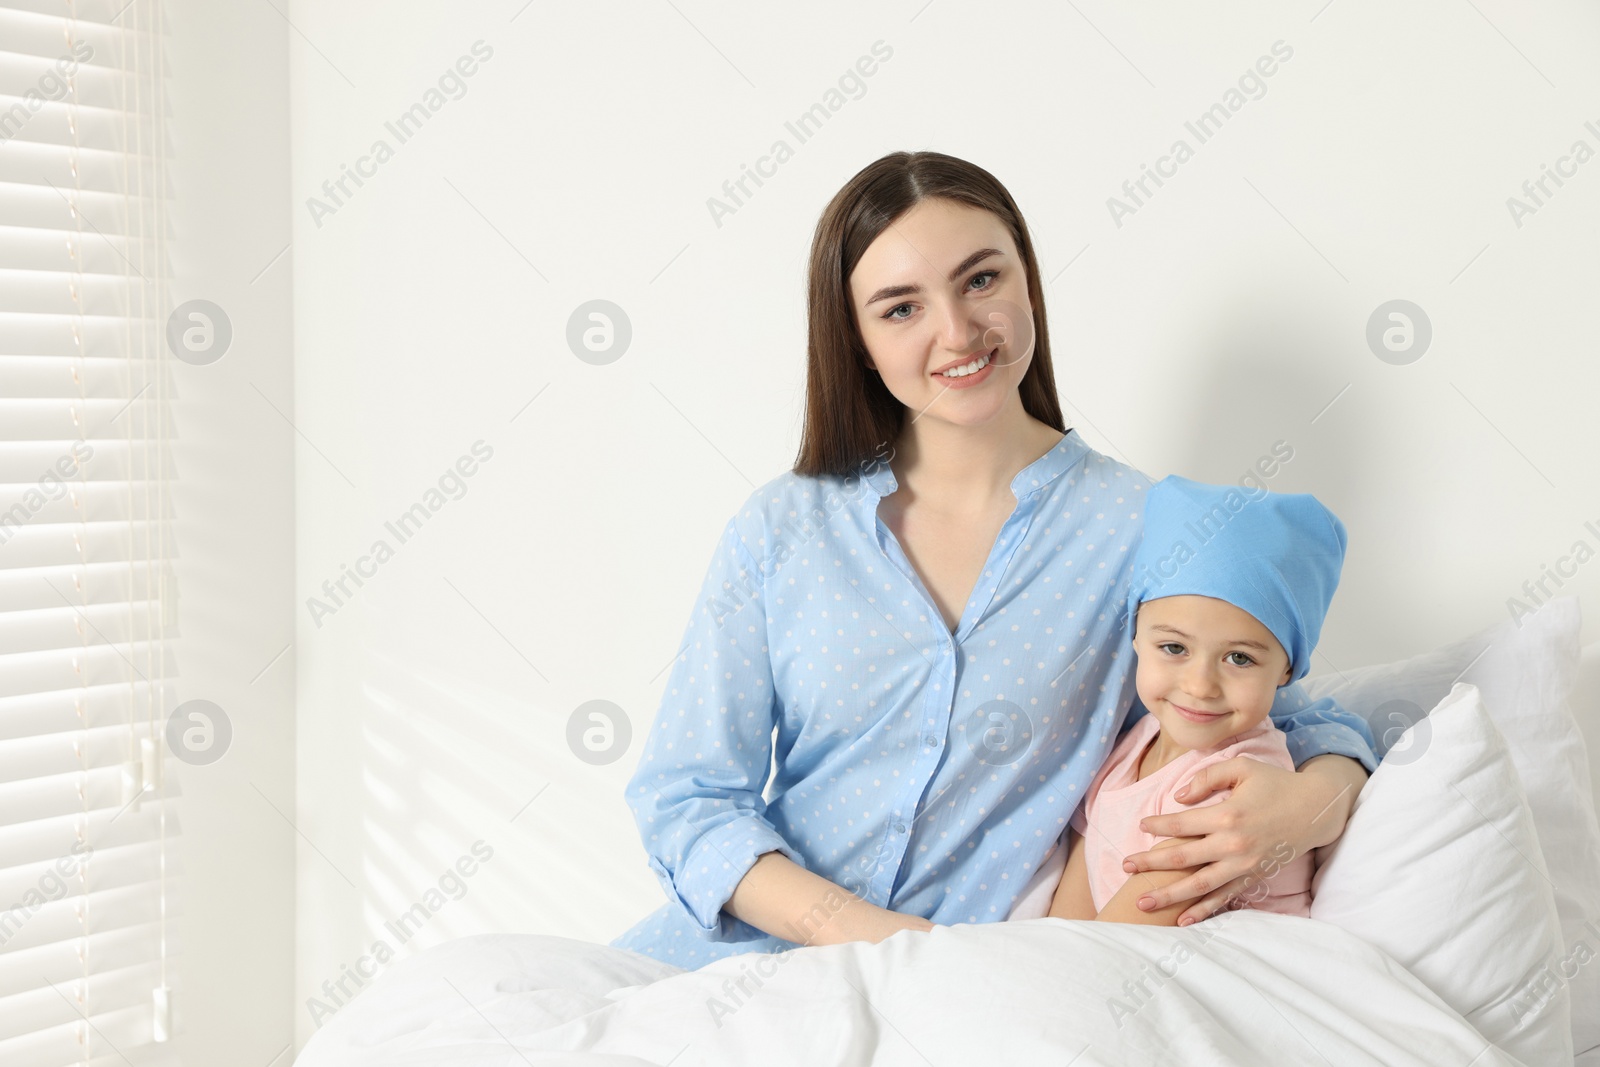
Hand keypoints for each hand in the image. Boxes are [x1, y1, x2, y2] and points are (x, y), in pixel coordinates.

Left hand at [1119, 753, 1365, 925]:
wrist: (1316, 810)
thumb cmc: (1275, 784)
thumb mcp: (1241, 768)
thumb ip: (1206, 777)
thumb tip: (1178, 798)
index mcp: (1228, 815)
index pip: (1181, 823)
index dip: (1158, 825)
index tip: (1142, 826)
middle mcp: (1233, 844)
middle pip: (1182, 858)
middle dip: (1150, 864)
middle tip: (1125, 867)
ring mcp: (1243, 865)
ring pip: (1198, 885)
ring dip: (1167, 896)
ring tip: (1142, 904)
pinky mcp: (1253, 877)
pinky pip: (1223, 898)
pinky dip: (1202, 911)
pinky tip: (1182, 920)